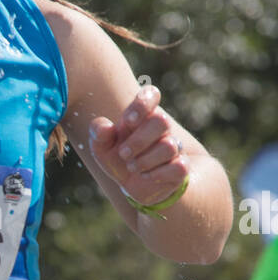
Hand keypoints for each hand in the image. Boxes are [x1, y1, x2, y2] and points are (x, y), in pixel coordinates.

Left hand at [88, 85, 188, 209]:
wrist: (135, 185)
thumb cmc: (119, 159)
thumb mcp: (102, 148)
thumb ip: (99, 134)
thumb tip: (105, 127)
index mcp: (142, 116)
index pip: (151, 94)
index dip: (143, 103)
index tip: (128, 120)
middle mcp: (161, 128)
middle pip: (162, 121)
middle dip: (139, 140)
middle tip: (123, 154)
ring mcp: (174, 147)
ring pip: (169, 146)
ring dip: (145, 160)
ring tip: (133, 167)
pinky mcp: (181, 168)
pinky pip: (179, 167)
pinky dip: (158, 174)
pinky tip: (146, 176)